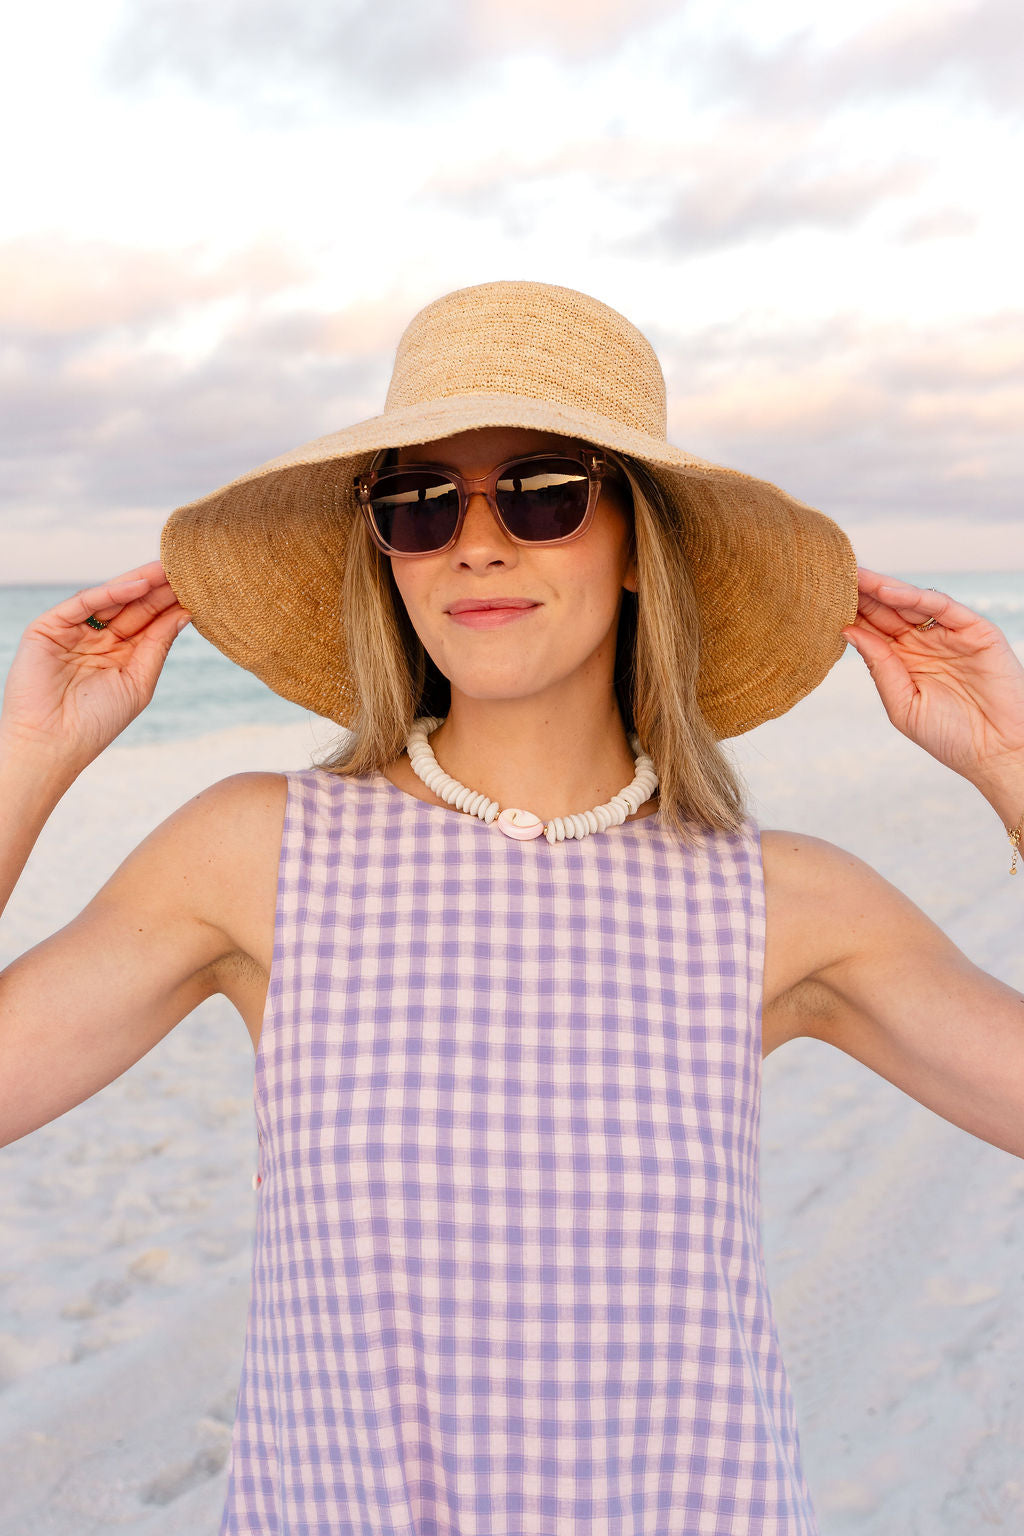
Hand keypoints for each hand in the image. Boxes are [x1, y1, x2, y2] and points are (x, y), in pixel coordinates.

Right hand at [0, 561, 190, 773]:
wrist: (53, 743)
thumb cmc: (97, 722)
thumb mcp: (138, 682)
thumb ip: (157, 646)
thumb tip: (184, 614)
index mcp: (119, 655)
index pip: (148, 622)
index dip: (170, 605)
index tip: (198, 589)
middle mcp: (96, 639)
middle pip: (132, 607)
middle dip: (158, 589)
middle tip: (186, 570)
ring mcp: (72, 631)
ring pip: (110, 599)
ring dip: (139, 583)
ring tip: (168, 571)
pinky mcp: (48, 627)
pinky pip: (83, 603)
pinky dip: (110, 593)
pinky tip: (139, 586)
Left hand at [842, 568, 1023, 789]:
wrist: (997, 754)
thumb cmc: (951, 737)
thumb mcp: (903, 704)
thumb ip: (879, 667)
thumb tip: (848, 631)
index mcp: (903, 660)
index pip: (871, 629)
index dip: (848, 613)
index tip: (817, 598)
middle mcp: (924, 643)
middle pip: (886, 610)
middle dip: (860, 593)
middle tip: (829, 575)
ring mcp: (949, 634)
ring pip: (911, 603)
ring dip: (881, 588)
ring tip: (853, 577)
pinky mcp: (976, 631)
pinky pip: (943, 607)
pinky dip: (916, 597)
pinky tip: (887, 591)